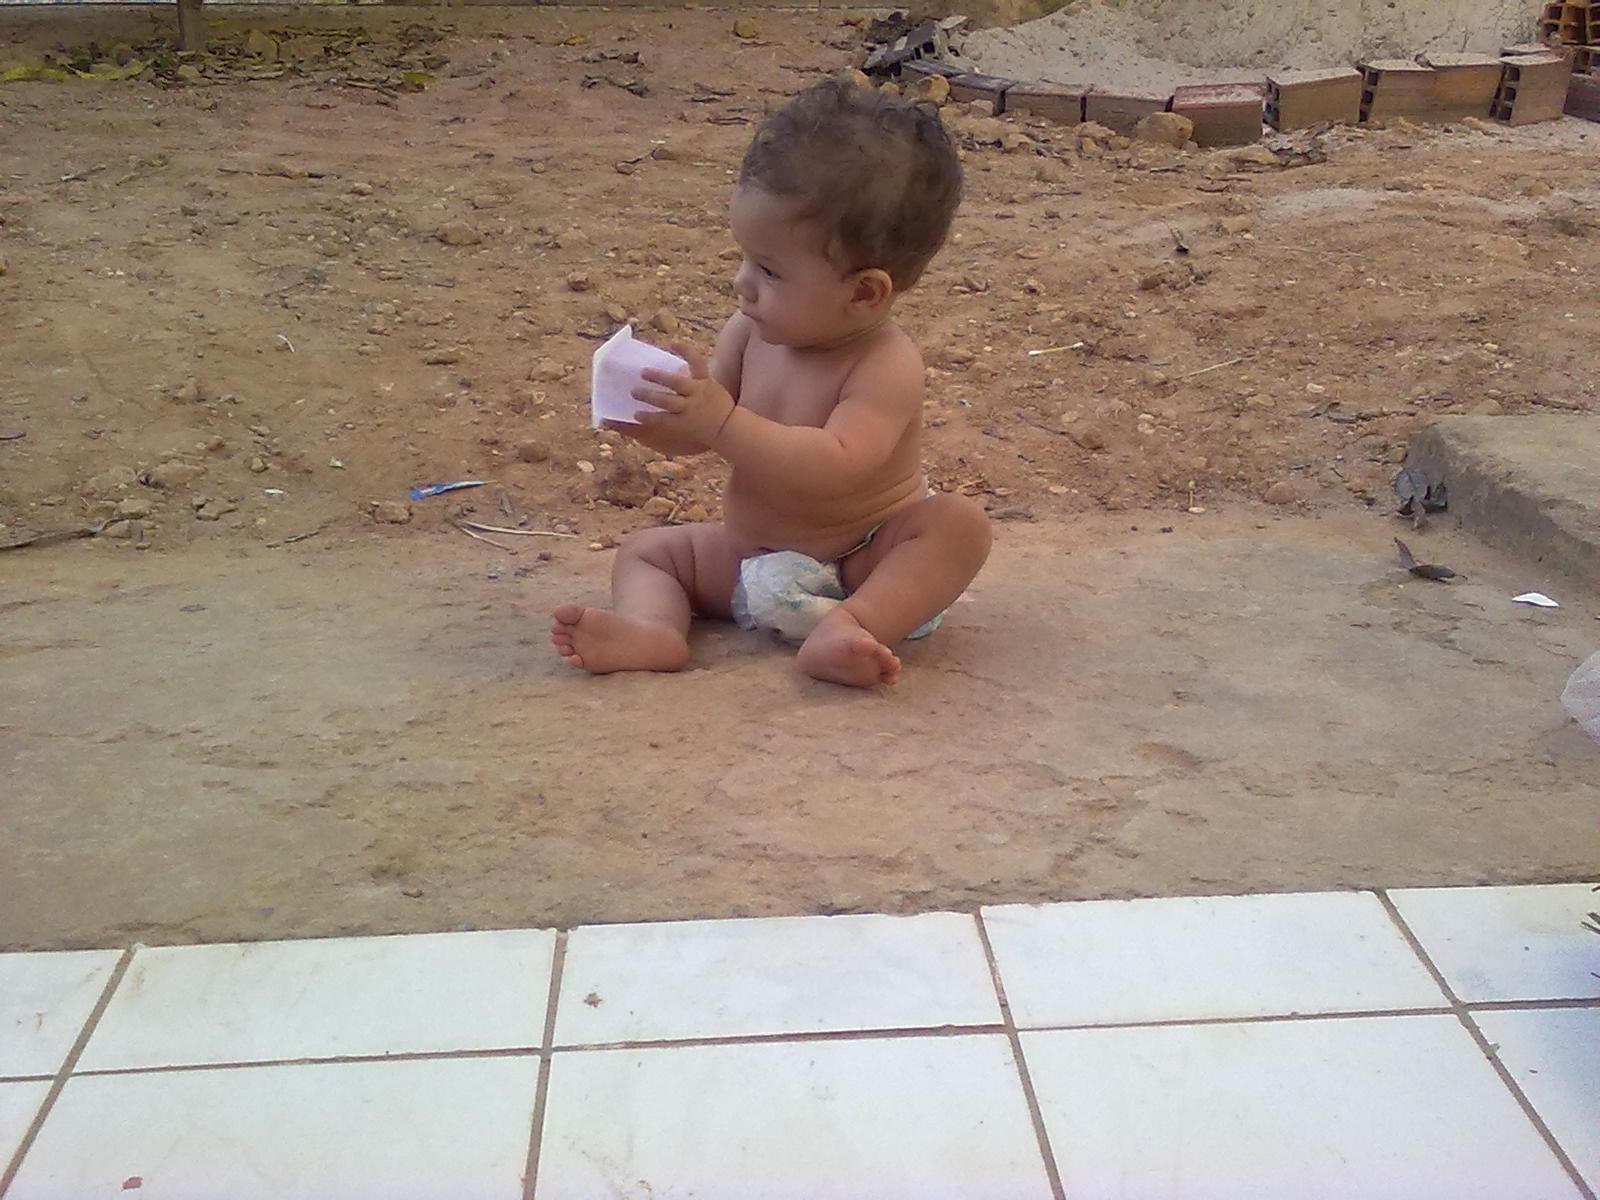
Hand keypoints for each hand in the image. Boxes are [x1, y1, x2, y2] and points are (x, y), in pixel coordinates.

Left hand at [628, 341, 735, 455]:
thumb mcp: (710, 387)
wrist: (728, 429)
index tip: (673, 341)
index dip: (685, 350)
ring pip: (666, 401)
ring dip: (649, 396)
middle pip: (675, 382)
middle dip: (658, 377)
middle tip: (642, 372)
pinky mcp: (684, 425)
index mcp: (705, 382)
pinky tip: (637, 415)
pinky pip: (663, 420)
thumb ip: (694, 379)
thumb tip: (672, 369)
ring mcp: (690, 410)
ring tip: (634, 392)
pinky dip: (649, 417)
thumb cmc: (715, 405)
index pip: (696, 362)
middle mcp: (697, 394)